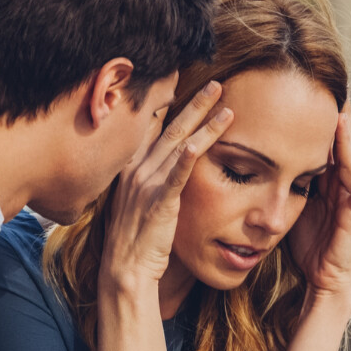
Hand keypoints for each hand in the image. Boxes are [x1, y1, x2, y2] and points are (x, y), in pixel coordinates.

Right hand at [102, 82, 232, 292]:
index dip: (166, 101)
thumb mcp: (134, 201)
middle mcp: (136, 169)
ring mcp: (147, 184)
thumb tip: (163, 165)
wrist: (124, 269)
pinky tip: (204, 140)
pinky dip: (190, 155)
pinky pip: (178, 174)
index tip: (181, 80)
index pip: (149, 125)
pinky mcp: (161, 202)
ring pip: (180, 144)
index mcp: (129, 167)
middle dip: (195, 103)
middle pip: (170, 127)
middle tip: (216, 84)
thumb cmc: (134, 239)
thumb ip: (146, 179)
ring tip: (226, 106)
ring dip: (205, 122)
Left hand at [286, 102, 350, 304]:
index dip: (313, 123)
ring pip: (347, 162)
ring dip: (347, 138)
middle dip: (333, 120)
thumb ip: (283, 184)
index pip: (317, 146)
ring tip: (346, 113)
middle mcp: (337, 186)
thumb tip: (257, 165)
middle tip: (330, 90)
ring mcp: (348, 199)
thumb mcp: (292, 207)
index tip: (305, 96)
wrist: (322, 278)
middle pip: (334, 147)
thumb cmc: (308, 245)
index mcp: (320, 182)